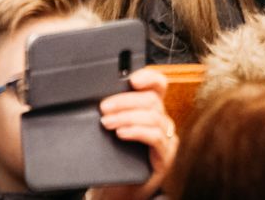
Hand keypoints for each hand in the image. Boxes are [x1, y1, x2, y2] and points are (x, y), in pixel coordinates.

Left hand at [88, 68, 176, 199]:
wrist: (120, 191)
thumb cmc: (116, 160)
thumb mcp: (115, 131)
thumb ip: (114, 113)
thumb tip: (97, 98)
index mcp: (152, 111)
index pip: (159, 85)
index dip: (149, 77)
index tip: (132, 78)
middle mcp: (163, 122)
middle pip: (152, 100)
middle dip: (125, 101)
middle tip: (104, 108)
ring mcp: (167, 140)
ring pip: (152, 117)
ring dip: (126, 117)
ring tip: (107, 123)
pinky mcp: (166, 157)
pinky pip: (155, 137)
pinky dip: (136, 131)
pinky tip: (121, 133)